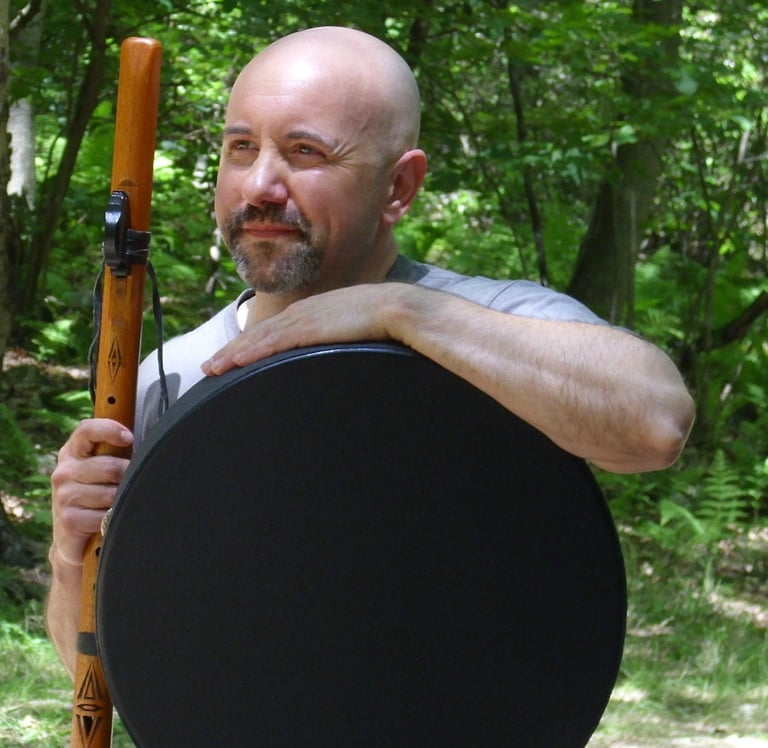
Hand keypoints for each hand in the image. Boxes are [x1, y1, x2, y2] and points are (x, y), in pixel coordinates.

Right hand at [49, 418, 132, 566]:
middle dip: (129, 478)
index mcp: (72, 452)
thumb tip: (151, 445)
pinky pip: (106, 516)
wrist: (75, 541)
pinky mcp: (68, 519)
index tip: (130, 438)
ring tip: (119, 507)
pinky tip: (110, 523)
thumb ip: (116, 453)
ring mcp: (63, 495)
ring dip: (123, 502)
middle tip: (131, 487)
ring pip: (111, 493)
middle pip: (110, 467)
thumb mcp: (103, 471)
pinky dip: (115, 521)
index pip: (87, 430)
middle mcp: (63, 471)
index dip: (110, 430)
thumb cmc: (97, 497)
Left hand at [202, 284, 404, 374]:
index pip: (273, 330)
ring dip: (233, 354)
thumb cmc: (382, 321)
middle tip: (209, 367)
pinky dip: (253, 351)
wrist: (398, 308)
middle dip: (232, 351)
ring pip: (260, 338)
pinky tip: (237, 361)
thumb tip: (335, 354)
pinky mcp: (311, 328)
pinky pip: (275, 342)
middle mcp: (302, 313)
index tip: (232, 358)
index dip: (249, 344)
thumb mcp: (353, 329)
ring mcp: (305, 319)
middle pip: (258, 334)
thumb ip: (338, 338)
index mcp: (312, 312)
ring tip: (213, 368)